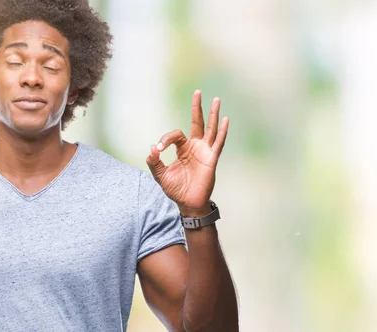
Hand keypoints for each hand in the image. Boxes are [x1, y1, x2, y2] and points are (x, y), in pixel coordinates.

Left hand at [146, 90, 228, 215]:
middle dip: (197, 107)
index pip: (175, 135)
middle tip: (198, 92)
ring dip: (213, 114)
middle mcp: (195, 147)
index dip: (165, 139)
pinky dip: (222, 131)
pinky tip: (225, 119)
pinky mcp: (212, 159)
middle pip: (197, 122)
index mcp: (183, 149)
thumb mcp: (160, 175)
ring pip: (210, 129)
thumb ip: (154, 162)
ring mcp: (205, 151)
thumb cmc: (176, 189)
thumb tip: (152, 148)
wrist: (187, 203)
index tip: (158, 149)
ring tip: (216, 99)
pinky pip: (218, 142)